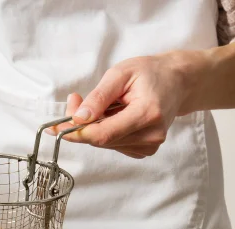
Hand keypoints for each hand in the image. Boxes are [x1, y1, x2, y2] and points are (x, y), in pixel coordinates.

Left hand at [53, 52, 196, 158]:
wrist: (177, 81)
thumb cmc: (150, 73)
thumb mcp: (121, 73)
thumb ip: (99, 97)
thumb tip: (79, 117)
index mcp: (147, 113)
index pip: (103, 134)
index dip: (77, 132)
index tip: (56, 126)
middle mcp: (151, 134)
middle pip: (102, 141)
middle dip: (82, 125)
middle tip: (75, 101)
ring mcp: (150, 145)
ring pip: (106, 144)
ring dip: (95, 127)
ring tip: (105, 104)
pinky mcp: (146, 149)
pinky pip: (115, 145)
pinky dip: (107, 132)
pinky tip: (116, 116)